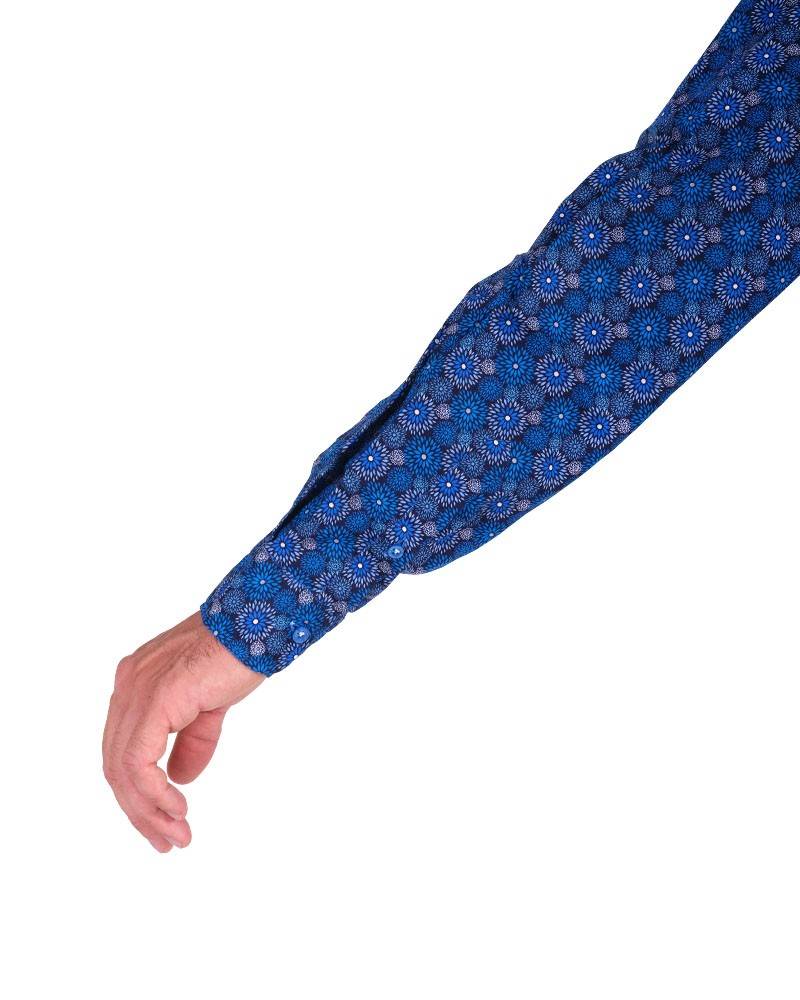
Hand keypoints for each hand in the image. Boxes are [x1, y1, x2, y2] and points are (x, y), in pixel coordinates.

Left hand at [103, 612, 263, 851]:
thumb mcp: (209, 706)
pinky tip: (176, 808)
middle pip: (115, 763)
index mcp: (136, 682)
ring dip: (147, 810)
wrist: (257, 625)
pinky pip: (138, 760)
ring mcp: (137, 690)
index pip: (122, 748)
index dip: (138, 792)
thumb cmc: (238, 654)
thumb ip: (190, 740)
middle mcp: (128, 685)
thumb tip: (178, 778)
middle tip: (167, 841)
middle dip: (139, 810)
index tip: (164, 823)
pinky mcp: (156, 699)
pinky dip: (153, 793)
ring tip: (176, 834)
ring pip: (122, 767)